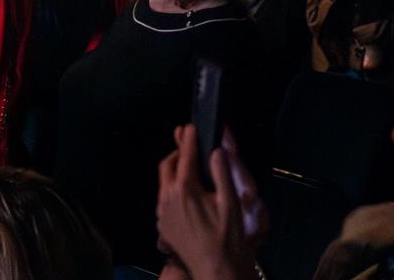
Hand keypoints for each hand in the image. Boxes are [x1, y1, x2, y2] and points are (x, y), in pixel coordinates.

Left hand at [156, 125, 266, 279]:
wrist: (216, 271)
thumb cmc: (228, 240)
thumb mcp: (231, 204)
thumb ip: (222, 174)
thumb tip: (216, 151)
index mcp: (185, 189)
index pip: (186, 156)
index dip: (190, 139)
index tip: (191, 127)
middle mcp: (168, 197)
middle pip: (168, 165)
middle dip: (178, 152)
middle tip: (188, 143)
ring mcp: (162, 212)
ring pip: (164, 182)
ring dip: (174, 170)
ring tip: (188, 167)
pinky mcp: (162, 224)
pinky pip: (163, 198)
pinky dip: (172, 188)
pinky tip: (185, 193)